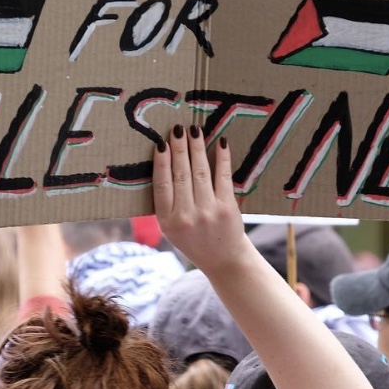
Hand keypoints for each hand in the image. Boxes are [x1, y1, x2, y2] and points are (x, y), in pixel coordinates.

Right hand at [152, 125, 246, 273]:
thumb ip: (166, 203)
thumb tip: (163, 163)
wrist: (223, 260)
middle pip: (181, 175)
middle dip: (179, 148)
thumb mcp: (170, 228)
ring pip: (200, 172)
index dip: (161, 162)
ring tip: (194, 130)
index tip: (160, 143)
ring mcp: (208, 212)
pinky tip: (219, 142)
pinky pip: (222, 177)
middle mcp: (187, 217)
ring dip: (196, 148)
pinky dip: (221, 158)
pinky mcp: (227, 208)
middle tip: (177, 128)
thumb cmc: (193, 240)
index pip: (161, 185)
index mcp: (167, 222)